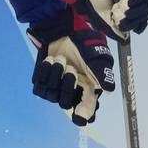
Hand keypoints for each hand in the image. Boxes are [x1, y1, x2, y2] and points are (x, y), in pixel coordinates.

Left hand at [28, 9, 115, 124]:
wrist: (63, 32)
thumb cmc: (84, 46)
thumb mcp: (97, 58)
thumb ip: (102, 74)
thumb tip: (108, 91)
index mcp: (87, 92)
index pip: (85, 114)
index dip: (81, 116)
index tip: (79, 114)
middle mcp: (72, 94)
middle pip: (65, 104)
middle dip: (67, 85)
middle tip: (71, 68)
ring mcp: (56, 89)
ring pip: (51, 96)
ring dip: (55, 75)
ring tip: (60, 59)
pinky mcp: (42, 82)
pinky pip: (39, 87)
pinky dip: (44, 72)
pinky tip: (50, 60)